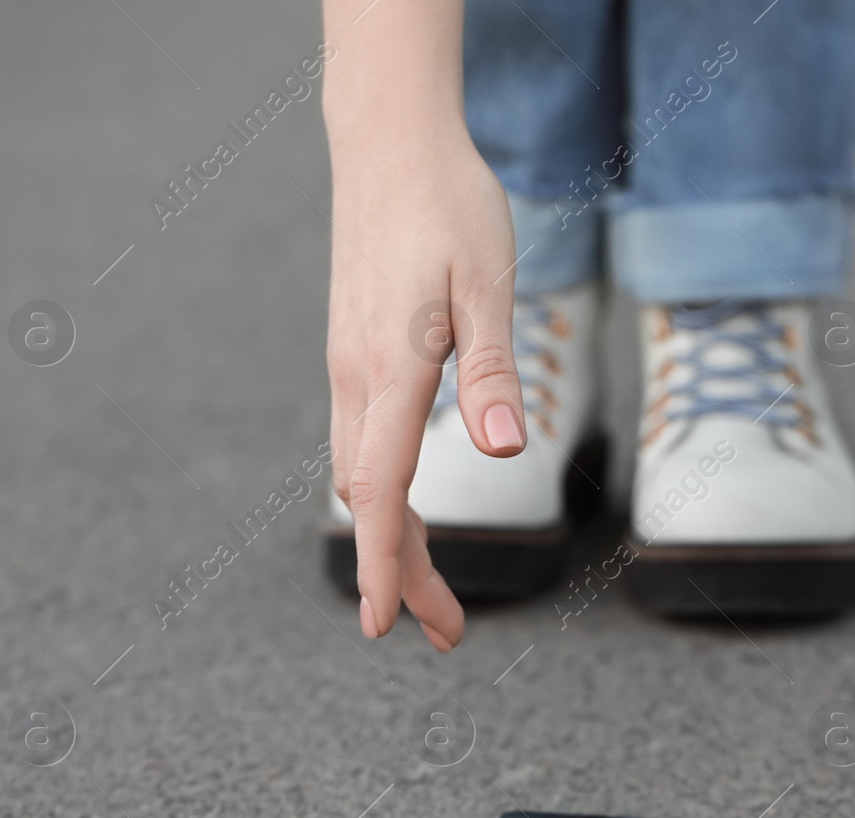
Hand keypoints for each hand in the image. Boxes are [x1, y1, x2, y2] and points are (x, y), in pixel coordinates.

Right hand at [324, 122, 522, 651]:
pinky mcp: (357, 356)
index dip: (381, 565)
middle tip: (452, 637)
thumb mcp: (488, 284)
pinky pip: (364, 447)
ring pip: (363, 478)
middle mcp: (357, 380)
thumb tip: (503, 451)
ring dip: (396, 541)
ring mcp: (350, 369)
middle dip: (406, 575)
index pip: (377, 490)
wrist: (389, 143)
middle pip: (370, 501)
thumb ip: (494, 370)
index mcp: (389, 370)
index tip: (383, 628)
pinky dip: (385, 497)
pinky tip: (407, 511)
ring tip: (437, 594)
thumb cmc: (448, 207)